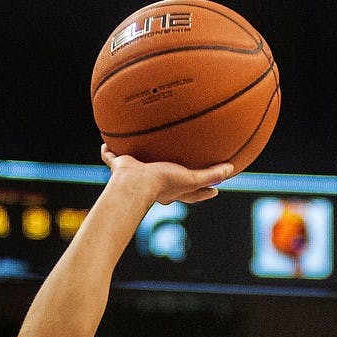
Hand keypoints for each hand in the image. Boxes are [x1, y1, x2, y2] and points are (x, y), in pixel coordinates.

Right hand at [100, 143, 232, 204]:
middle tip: (181, 167)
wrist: (135, 184)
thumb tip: (231, 169)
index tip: (216, 190)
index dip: (205, 192)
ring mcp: (137, 175)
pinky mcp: (120, 166)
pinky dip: (107, 152)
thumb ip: (210, 175)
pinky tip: (105, 143)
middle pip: (167, 179)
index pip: (193, 194)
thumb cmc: (162, 184)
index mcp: (173, 190)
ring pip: (141, 166)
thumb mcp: (191, 179)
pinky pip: (111, 157)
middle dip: (174, 174)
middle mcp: (155, 184)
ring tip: (143, 148)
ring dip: (142, 160)